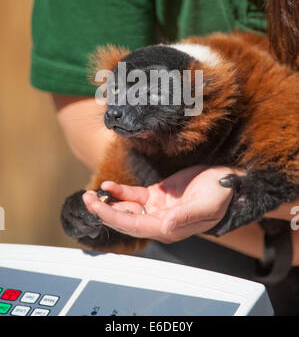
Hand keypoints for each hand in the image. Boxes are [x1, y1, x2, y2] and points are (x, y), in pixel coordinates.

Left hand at [83, 166, 243, 243]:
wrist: (227, 180)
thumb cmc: (220, 194)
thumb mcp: (207, 204)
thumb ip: (187, 216)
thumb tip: (165, 226)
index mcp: (169, 228)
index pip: (134, 226)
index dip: (113, 217)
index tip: (96, 206)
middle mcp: (159, 221)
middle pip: (125, 220)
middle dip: (104, 211)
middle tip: (87, 199)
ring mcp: (157, 208)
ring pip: (126, 208)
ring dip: (108, 202)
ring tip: (91, 193)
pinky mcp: (157, 194)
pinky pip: (134, 195)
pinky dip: (120, 191)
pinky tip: (108, 185)